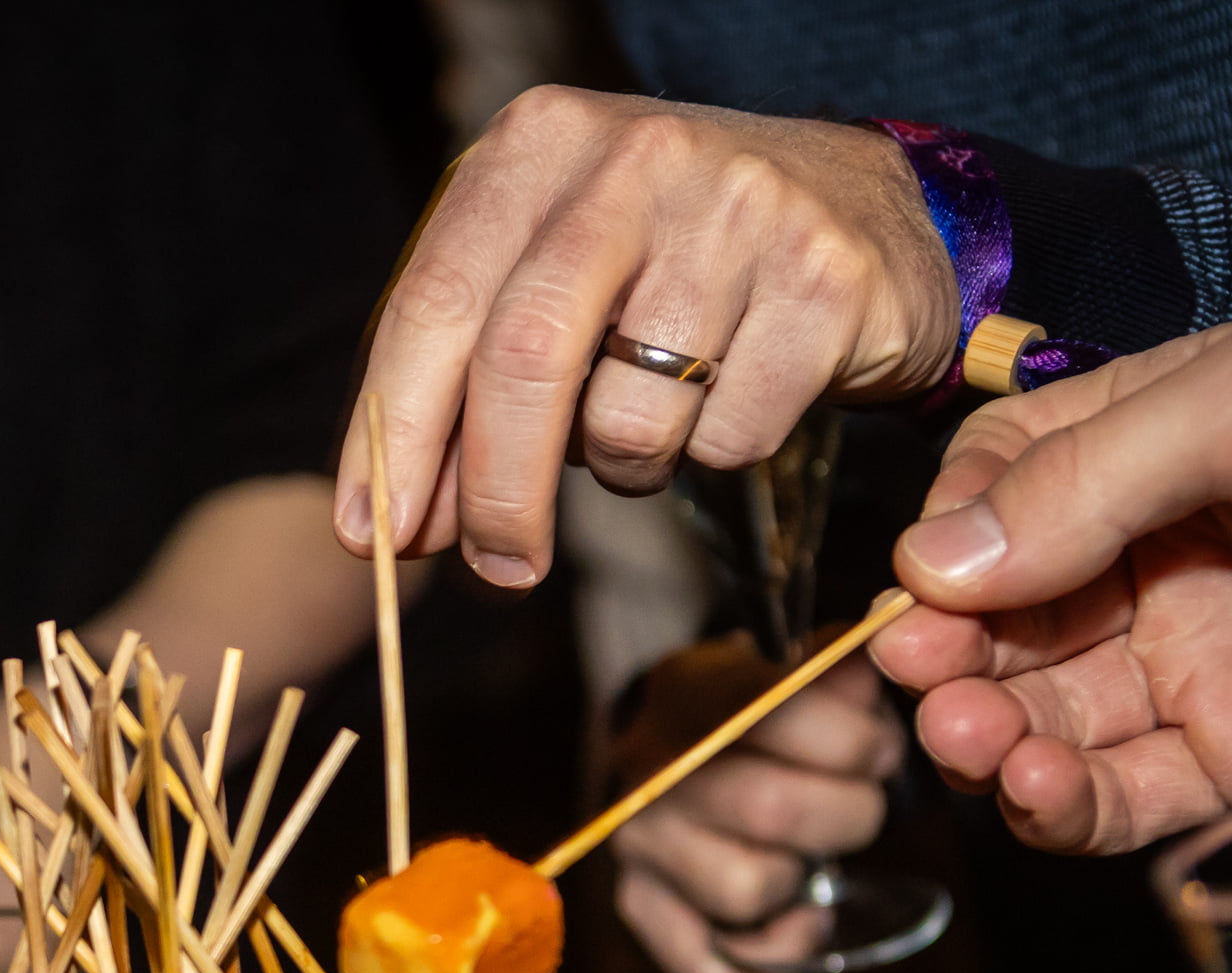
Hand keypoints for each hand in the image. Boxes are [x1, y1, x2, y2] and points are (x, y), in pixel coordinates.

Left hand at [342, 91, 954, 584]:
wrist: (861, 206)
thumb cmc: (666, 261)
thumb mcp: (549, 277)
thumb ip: (461, 379)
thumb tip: (395, 525)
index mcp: (537, 146)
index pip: (435, 304)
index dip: (392, 432)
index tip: (370, 533)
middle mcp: (632, 161)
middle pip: (522, 360)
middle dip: (494, 492)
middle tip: (494, 568)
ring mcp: (738, 210)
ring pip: (629, 418)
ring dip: (624, 467)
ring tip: (656, 414)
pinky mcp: (824, 279)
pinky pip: (728, 436)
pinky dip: (714, 450)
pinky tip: (738, 390)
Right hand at [610, 646, 898, 972]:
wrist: (665, 745)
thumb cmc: (747, 706)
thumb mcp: (786, 662)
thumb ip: (841, 660)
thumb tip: (897, 626)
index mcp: (689, 698)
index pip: (785, 717)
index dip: (858, 741)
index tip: (873, 746)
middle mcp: (651, 778)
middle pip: (775, 812)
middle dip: (850, 813)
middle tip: (856, 803)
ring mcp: (639, 852)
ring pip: (751, 892)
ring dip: (807, 880)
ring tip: (810, 853)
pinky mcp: (640, 912)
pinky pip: (712, 970)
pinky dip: (770, 958)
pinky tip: (797, 920)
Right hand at [875, 306, 1231, 853]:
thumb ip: (1092, 474)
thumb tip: (929, 563)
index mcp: (1171, 438)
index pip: (1004, 488)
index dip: (949, 543)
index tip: (927, 592)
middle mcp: (1170, 552)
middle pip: (1004, 613)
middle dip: (949, 653)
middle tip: (927, 681)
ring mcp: (1204, 663)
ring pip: (1043, 713)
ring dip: (984, 735)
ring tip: (975, 741)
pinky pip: (1114, 799)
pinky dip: (1054, 807)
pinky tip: (1034, 790)